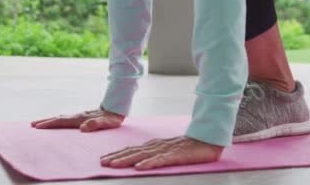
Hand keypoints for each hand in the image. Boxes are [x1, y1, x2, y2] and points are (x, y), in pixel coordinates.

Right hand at [30, 106, 124, 131]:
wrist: (116, 108)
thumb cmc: (112, 119)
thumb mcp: (107, 123)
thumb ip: (95, 124)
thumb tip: (83, 128)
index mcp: (80, 119)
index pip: (61, 122)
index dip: (49, 124)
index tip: (38, 127)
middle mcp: (77, 116)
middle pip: (58, 119)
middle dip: (45, 122)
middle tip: (32, 125)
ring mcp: (78, 116)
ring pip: (61, 118)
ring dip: (49, 121)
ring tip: (38, 124)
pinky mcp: (81, 117)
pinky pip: (65, 120)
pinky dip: (57, 121)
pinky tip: (55, 123)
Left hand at [100, 136, 222, 170]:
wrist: (206, 140)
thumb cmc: (187, 147)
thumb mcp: (166, 150)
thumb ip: (154, 154)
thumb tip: (139, 161)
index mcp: (153, 145)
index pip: (132, 149)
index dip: (117, 154)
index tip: (104, 159)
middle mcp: (156, 146)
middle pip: (133, 152)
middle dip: (116, 157)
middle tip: (102, 162)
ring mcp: (165, 150)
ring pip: (142, 156)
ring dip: (126, 160)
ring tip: (114, 164)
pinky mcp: (175, 155)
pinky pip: (160, 160)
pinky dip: (148, 164)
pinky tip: (139, 168)